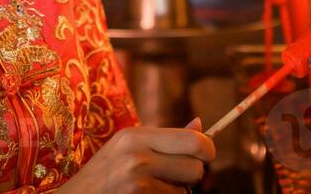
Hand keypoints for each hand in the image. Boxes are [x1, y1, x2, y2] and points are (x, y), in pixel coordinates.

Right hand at [60, 117, 214, 193]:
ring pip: (185, 192)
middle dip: (190, 176)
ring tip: (148, 190)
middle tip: (173, 177)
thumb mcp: (128, 148)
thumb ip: (165, 139)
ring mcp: (137, 182)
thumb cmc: (104, 175)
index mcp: (136, 135)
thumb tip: (201, 124)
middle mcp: (137, 156)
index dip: (206, 150)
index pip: (193, 141)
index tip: (204, 156)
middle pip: (196, 168)